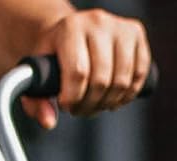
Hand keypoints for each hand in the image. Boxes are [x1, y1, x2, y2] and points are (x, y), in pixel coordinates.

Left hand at [21, 10, 149, 130]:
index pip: (78, 73)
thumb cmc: (56, 54)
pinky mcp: (137, 34)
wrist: (74, 31)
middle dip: (91, 104)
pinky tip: (114, 96)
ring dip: (109, 102)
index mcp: (70, 27)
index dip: (74, 98)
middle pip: (101, 81)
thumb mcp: (40, 73)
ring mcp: (120, 28)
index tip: (66, 105)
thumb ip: (37, 100)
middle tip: (81, 108)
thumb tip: (49, 122)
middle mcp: (97, 22)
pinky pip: (139, 77)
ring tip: (96, 103)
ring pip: (122, 83)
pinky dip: (127, 95)